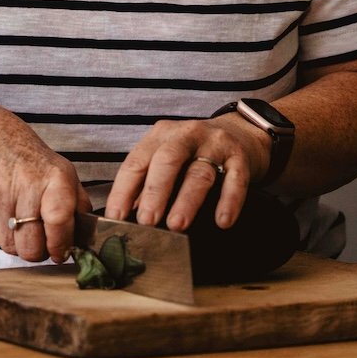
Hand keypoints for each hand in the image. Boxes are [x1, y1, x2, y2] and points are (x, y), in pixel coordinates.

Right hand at [0, 110, 89, 263]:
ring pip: (9, 246)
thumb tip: (85, 239)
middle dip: (36, 252)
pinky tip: (2, 218)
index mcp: (56, 178)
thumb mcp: (63, 173)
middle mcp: (27, 182)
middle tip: (37, 242)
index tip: (59, 253)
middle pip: (31, 245)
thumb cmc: (32, 161)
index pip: (59, 221)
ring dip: (16, 244)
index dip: (59, 245)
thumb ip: (78, 206)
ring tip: (20, 226)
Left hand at [105, 116, 269, 231]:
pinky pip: (235, 179)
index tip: (116, 217)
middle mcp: (186, 135)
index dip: (123, 190)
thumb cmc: (194, 154)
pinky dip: (229, 200)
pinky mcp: (240, 156)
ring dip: (187, 200)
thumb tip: (125, 219)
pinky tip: (222, 221)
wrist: (239, 132)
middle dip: (155, 192)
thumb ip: (147, 184)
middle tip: (147, 221)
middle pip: (167, 160)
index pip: (136, 162)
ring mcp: (214, 144)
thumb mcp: (167, 159)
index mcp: (160, 136)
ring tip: (177, 225)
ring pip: (199, 171)